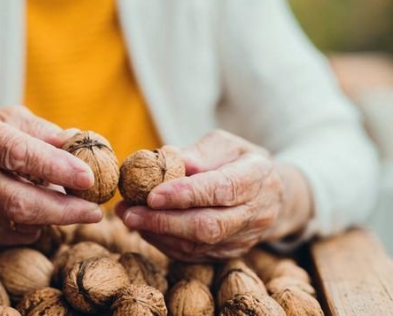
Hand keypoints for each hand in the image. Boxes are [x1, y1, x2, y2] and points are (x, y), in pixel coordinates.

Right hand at [0, 106, 102, 244]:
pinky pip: (13, 235)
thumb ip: (44, 131)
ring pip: (19, 221)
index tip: (88, 177)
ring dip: (53, 216)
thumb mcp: (9, 119)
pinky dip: (35, 226)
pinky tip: (40, 212)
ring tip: (71, 206)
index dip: (56, 167)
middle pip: (20, 200)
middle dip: (64, 210)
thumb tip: (79, 142)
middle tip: (95, 211)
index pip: (19, 153)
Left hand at [116, 130, 311, 260]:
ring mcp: (245, 238)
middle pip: (209, 225)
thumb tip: (164, 158)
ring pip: (198, 245)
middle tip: (129, 213)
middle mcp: (257, 211)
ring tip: (129, 217)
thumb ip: (197, 153)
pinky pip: (194, 255)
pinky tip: (145, 228)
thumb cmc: (238, 162)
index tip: (152, 195)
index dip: (186, 194)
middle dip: (164, 221)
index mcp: (257, 176)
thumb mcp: (224, 145)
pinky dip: (165, 243)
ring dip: (158, 233)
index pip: (222, 189)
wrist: (272, 195)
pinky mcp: (229, 253)